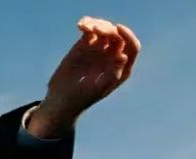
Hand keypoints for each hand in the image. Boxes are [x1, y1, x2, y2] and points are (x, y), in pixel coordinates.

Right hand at [31, 16, 140, 133]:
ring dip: (97, 23)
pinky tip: (80, 27)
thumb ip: (112, 73)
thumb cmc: (83, 97)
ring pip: (104, 28)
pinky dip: (87, 23)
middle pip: (117, 35)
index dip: (127, 35)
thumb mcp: (99, 87)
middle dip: (108, 29)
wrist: (64, 97)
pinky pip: (90, 28)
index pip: (132, 47)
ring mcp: (99, 50)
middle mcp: (113, 57)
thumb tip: (124, 56)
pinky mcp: (85, 44)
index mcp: (122, 69)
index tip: (118, 28)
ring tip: (85, 28)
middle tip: (96, 30)